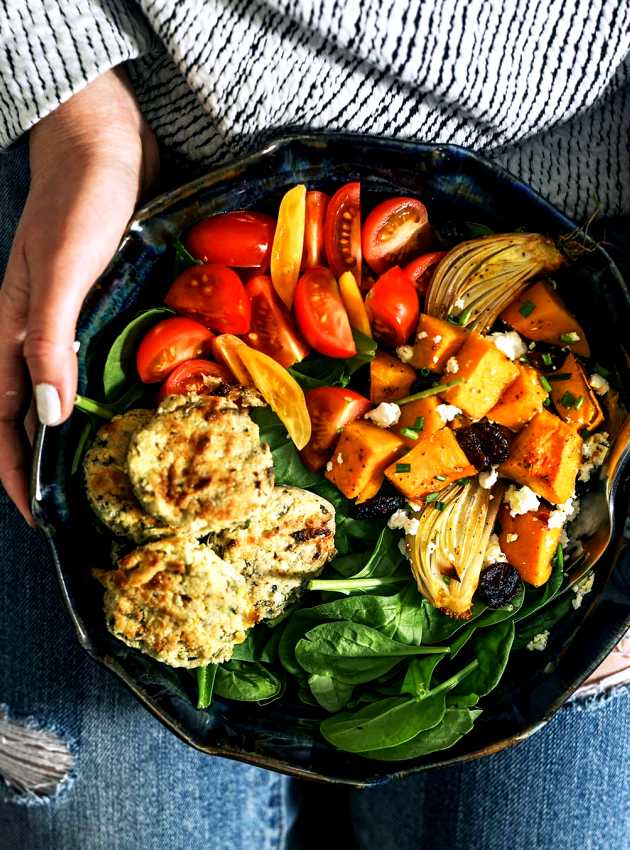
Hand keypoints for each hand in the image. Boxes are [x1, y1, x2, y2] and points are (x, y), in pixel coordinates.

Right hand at [0, 68, 158, 522]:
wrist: (105, 143)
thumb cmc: (79, 201)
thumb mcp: (61, 273)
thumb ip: (48, 339)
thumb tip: (49, 417)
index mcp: (14, 332)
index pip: (5, 419)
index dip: (18, 472)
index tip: (41, 517)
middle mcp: (39, 333)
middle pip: (37, 414)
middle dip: (54, 463)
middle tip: (91, 505)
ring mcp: (73, 319)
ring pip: (71, 390)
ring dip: (87, 431)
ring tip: (124, 469)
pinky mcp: (105, 303)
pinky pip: (103, 361)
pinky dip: (116, 391)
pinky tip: (148, 406)